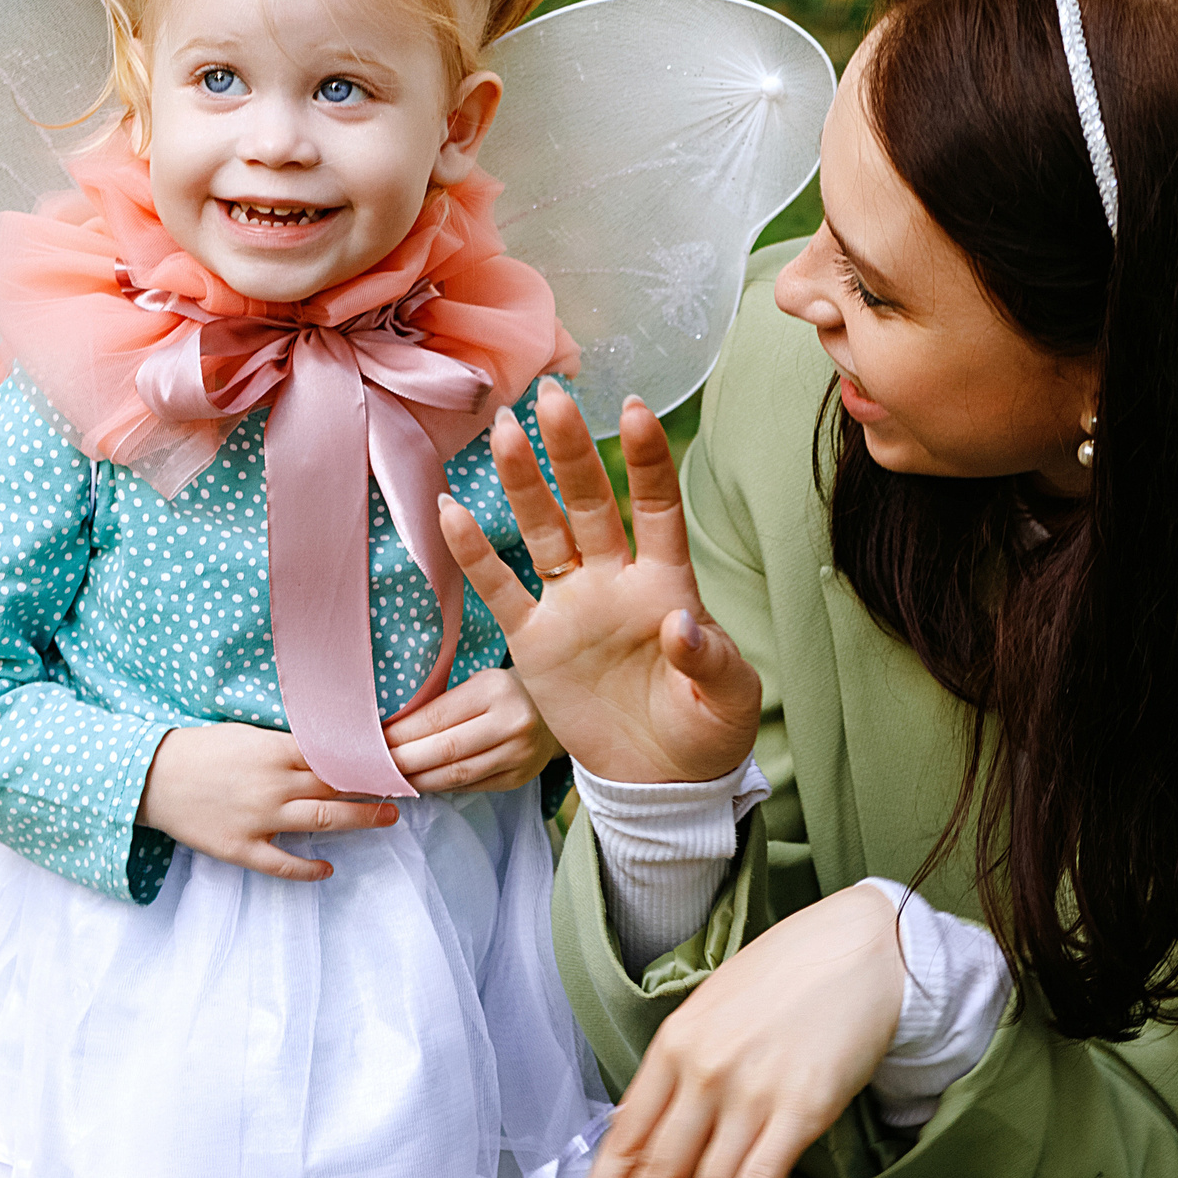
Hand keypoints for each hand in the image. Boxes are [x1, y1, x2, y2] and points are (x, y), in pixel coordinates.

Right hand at [137, 723, 399, 880]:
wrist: (150, 778)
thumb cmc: (199, 748)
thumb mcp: (245, 733)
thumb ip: (285, 743)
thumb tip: (328, 746)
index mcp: (274, 750)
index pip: (335, 754)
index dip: (369, 757)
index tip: (396, 757)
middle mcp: (273, 784)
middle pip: (338, 787)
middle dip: (376, 788)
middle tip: (407, 789)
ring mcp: (259, 818)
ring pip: (323, 821)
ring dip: (361, 820)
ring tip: (388, 818)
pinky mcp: (241, 847)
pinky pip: (283, 863)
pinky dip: (308, 868)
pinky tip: (328, 869)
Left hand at [383, 668, 561, 794]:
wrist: (556, 711)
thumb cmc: (502, 692)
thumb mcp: (477, 683)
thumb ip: (442, 704)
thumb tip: (389, 729)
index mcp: (495, 690)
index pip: (435, 717)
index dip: (399, 733)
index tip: (371, 740)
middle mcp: (511, 723)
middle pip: (443, 750)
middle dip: (402, 760)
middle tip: (371, 765)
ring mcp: (519, 755)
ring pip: (456, 775)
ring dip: (417, 779)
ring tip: (390, 779)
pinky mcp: (519, 778)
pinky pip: (471, 786)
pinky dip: (440, 786)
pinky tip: (420, 783)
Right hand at [437, 380, 760, 783]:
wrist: (660, 780)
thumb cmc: (706, 731)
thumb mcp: (728, 700)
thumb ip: (709, 660)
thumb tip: (680, 626)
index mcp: (668, 584)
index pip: (658, 507)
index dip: (646, 461)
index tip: (634, 409)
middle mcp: (615, 580)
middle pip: (590, 503)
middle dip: (571, 452)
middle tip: (552, 397)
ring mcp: (571, 605)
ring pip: (542, 531)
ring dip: (522, 483)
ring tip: (502, 430)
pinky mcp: (535, 642)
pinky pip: (499, 590)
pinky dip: (474, 554)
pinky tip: (449, 509)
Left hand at [556, 885, 904, 1177]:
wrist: (863, 947)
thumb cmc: (786, 977)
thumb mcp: (713, 1011)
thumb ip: (680, 1072)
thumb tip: (649, 1134)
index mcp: (673, 1045)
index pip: (624, 1137)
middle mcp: (703, 1071)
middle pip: (655, 1172)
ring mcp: (752, 1092)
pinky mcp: (801, 1109)